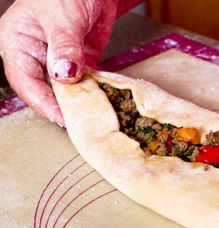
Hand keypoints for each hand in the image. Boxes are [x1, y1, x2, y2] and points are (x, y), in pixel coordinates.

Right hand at [0, 0, 140, 124]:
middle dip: (61, 107)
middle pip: (44, 90)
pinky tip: (102, 101)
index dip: (43, 102)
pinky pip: (84, 82)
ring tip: (92, 116)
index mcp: (17, 43)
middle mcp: (35, 55)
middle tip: (80, 122)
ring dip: (79, 102)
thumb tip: (63, 75)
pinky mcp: (79, 62)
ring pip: (65, 90)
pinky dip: (93, 91)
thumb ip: (64, 46)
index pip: (25, 80)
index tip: (61, 117)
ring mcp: (58, 60)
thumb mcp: (63, 17)